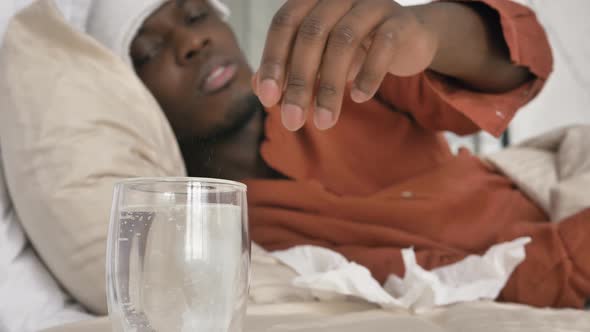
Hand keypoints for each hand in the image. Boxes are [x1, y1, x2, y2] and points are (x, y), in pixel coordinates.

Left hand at [254, 0, 437, 130]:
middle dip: (299, 82)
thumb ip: (287, 67)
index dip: (273, 60)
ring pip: (344, 41)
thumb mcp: (318, 58)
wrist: (407, 38)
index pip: (285, 23)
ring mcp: (371, 4)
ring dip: (330, 87)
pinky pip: (383, 45)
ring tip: (323, 122)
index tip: (267, 99)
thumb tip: (258, 88)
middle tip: (292, 121)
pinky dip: (368, 74)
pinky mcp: (400, 21)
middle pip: (311, 34)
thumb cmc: (354, 48)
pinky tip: (359, 98)